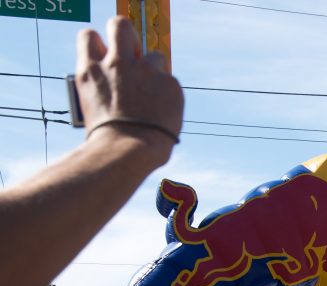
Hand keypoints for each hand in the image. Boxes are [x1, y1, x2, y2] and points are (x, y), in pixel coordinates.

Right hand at [76, 17, 183, 165]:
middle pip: (120, 26)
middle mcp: (117, 63)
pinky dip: (168, 95)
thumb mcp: (92, 106)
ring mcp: (145, 71)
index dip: (100, 43)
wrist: (128, 150)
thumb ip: (104, 85)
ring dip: (154, 72)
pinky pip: (170, 82)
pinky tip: (163, 112)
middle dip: (126, 35)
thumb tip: (116, 82)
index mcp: (91, 70)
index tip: (106, 54)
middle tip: (133, 53)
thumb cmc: (108, 138)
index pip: (89, 36)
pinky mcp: (169, 83)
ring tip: (153, 98)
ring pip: (154, 57)